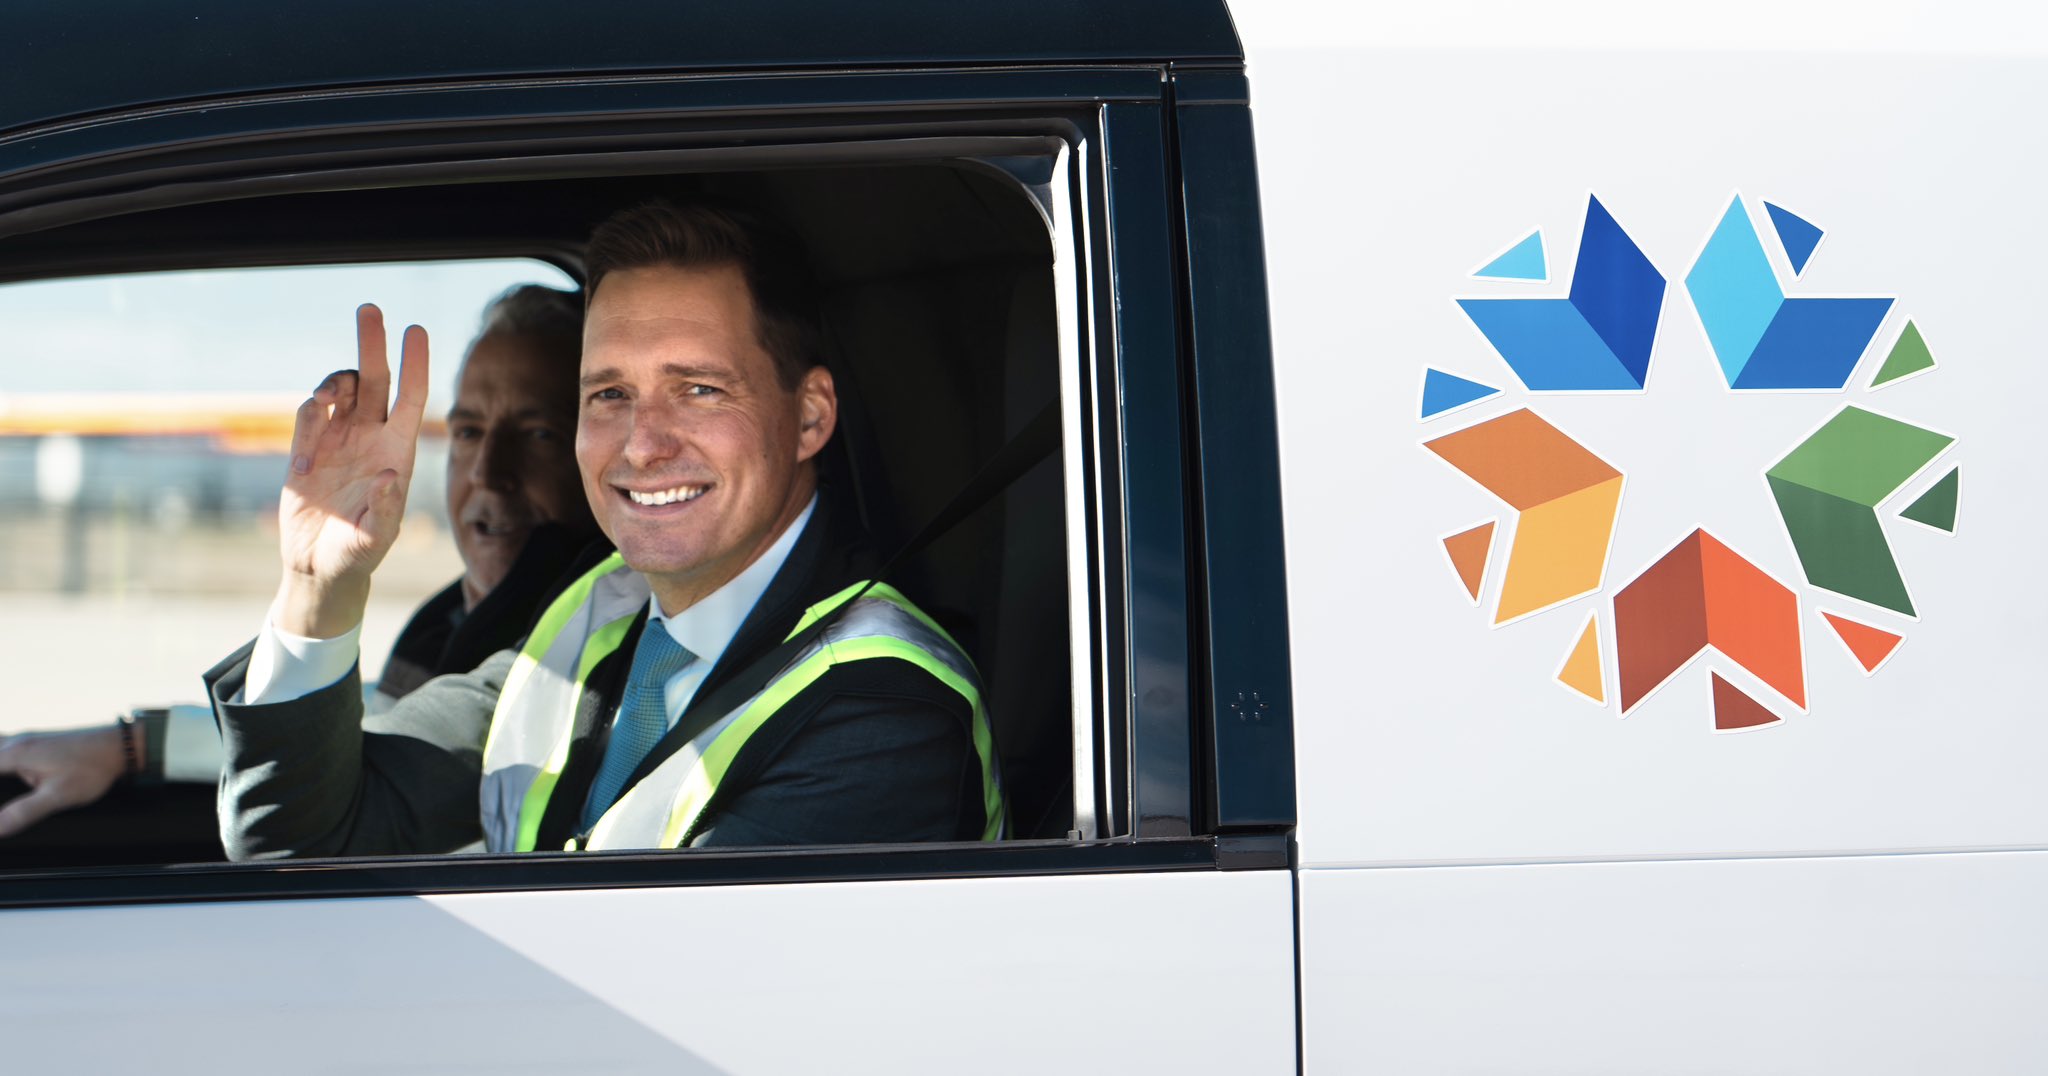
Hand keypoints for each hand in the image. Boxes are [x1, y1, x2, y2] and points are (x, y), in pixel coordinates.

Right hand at [0, 725, 127, 838]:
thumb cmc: (92, 768)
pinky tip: (9, 777)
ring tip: (2, 795)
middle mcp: (15, 742)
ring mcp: (26, 740)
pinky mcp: (36, 743)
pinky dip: (2, 764)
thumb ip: (24, 812)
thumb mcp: (58, 796)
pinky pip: (5, 751)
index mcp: (13, 754)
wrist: (120, 746)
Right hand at [273, 305, 429, 637]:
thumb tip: (389, 477)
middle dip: (372, 344)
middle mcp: (370, 438)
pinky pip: (308, 415)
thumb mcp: (374, 538)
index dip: (416, 363)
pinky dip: (305, 423)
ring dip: (332, 383)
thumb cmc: (358, 553)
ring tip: (324, 400)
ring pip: (339, 389)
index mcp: (397, 451)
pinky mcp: (307, 448)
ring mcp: (338, 440)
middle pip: (375, 379)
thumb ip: (383, 510)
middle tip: (369, 308)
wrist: (319, 565)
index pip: (412, 397)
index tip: (416, 329)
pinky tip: (302, 466)